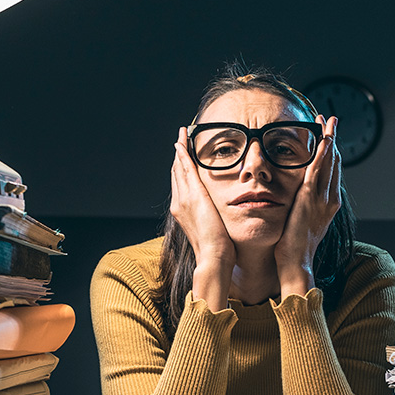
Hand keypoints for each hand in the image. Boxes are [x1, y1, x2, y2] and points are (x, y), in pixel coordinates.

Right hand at [172, 127, 235, 308]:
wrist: (213, 259)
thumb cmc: (217, 251)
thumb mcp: (213, 230)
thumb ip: (212, 219)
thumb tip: (218, 216)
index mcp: (183, 212)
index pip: (181, 184)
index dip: (181, 168)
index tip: (183, 155)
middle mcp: (179, 204)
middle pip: (176, 173)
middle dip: (178, 155)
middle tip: (180, 138)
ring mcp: (183, 199)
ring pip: (179, 168)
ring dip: (180, 151)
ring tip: (181, 136)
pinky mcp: (193, 196)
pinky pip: (186, 170)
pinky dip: (184, 155)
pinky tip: (184, 144)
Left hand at [274, 115, 341, 296]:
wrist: (296, 262)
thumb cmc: (294, 247)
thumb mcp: (301, 221)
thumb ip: (302, 206)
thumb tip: (296, 198)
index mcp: (327, 203)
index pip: (332, 171)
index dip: (331, 151)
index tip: (328, 135)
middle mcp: (329, 198)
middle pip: (334, 162)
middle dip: (332, 139)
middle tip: (331, 121)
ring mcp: (321, 198)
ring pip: (328, 162)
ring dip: (329, 140)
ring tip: (328, 122)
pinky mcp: (309, 198)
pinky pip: (317, 171)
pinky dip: (321, 154)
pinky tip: (323, 140)